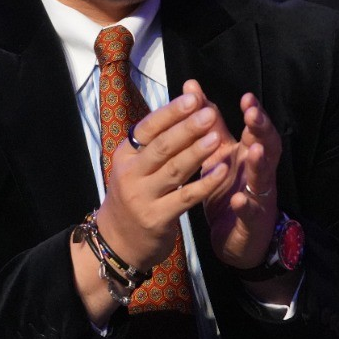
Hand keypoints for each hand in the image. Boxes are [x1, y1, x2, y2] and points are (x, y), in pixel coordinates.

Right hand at [94, 89, 227, 271]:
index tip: (193, 97)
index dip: (171, 112)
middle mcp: (130, 174)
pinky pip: (185, 198)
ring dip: (197, 153)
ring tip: (217, 136)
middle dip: (187, 128)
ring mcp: (142, 197)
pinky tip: (221, 171)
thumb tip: (181, 106)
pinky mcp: (157, 219)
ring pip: (174, 170)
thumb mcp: (136, 166)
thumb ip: (157, 140)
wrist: (117, 242)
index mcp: (125, 155)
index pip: (149, 128)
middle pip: (162, 147)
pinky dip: (205, 184)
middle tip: (208, 113)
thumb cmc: (134, 194)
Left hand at [185, 81, 281, 269]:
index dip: (254, 113)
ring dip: (260, 164)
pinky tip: (238, 200)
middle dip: (262, 130)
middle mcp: (258, 172)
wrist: (236, 237)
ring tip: (255, 150)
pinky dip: (246, 206)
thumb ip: (208, 122)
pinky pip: (250, 213)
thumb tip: (191, 86)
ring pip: (263, 178)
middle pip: (268, 147)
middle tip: (253, 114)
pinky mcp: (251, 222)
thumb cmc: (228, 187)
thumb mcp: (218, 153)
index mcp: (249, 154)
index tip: (246, 97)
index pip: (256, 130)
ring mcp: (258, 197)